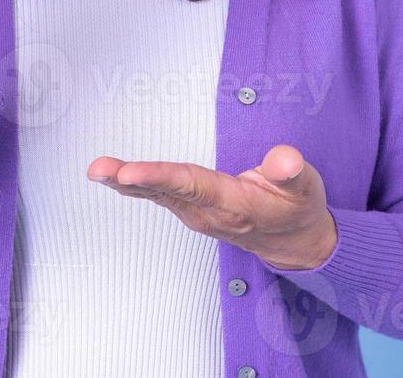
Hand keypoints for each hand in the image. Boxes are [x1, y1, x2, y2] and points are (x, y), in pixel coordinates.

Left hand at [87, 144, 338, 271]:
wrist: (295, 243)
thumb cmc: (296, 208)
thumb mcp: (305, 188)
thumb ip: (291, 171)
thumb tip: (285, 158)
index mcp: (234, 204)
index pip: (192, 186)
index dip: (160, 177)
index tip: (129, 172)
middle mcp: (209, 212)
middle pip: (165, 192)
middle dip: (130, 180)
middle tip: (99, 169)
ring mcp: (197, 214)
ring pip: (157, 195)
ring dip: (124, 182)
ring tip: (98, 169)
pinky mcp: (191, 210)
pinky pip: (158, 195)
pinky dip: (133, 186)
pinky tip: (113, 176)